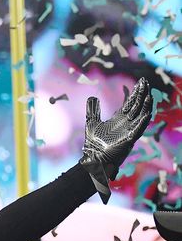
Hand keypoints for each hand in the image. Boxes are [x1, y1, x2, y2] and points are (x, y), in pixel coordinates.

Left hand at [79, 77, 151, 203]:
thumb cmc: (94, 144)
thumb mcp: (92, 122)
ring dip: (145, 106)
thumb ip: (93, 110)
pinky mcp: (129, 140)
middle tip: (146, 82)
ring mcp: (129, 131)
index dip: (136, 92)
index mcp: (120, 119)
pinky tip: (146, 114)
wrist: (94, 159)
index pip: (131, 103)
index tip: (140, 81)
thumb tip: (92, 97)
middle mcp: (127, 124)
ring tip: (148, 95)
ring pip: (141, 116)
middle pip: (137, 106)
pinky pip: (138, 130)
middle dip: (142, 94)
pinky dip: (142, 122)